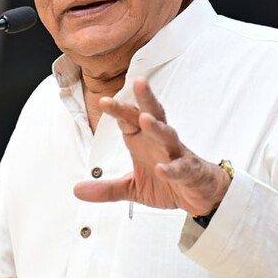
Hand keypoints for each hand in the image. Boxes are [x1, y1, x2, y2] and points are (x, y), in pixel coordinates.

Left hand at [73, 78, 230, 215]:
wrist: (201, 195)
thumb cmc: (168, 183)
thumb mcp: (132, 188)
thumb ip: (106, 188)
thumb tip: (77, 190)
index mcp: (144, 141)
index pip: (130, 120)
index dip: (119, 110)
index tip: (103, 101)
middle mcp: (160, 142)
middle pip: (153, 114)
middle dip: (145, 99)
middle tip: (137, 82)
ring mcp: (178, 155)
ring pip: (169, 136)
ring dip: (157, 128)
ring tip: (146, 120)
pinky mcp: (191, 172)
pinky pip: (182, 167)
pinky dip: (172, 168)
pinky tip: (163, 168)